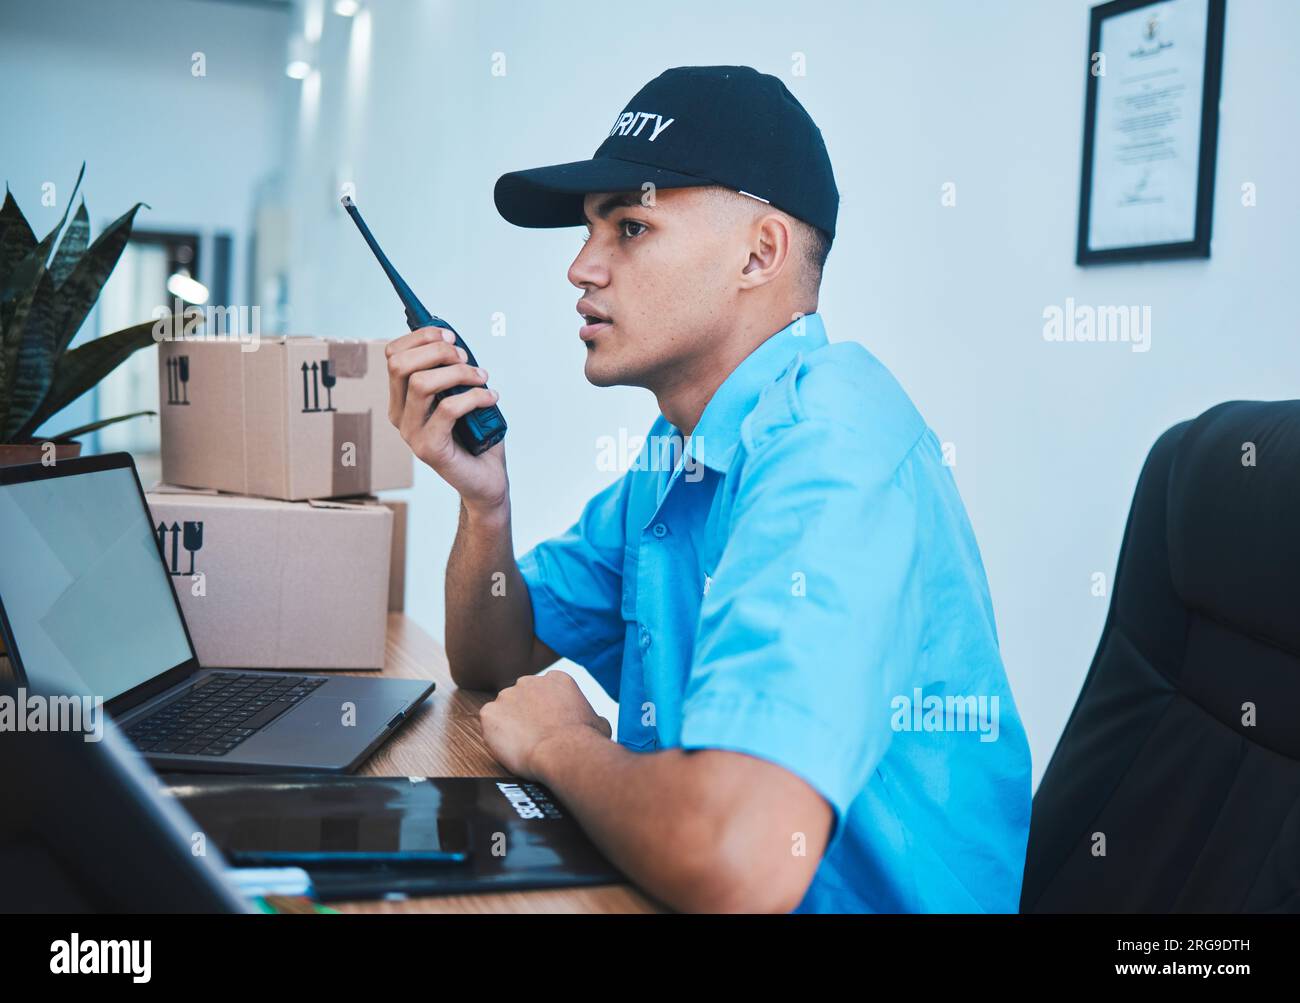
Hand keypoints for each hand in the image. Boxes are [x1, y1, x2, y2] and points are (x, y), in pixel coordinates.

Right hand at [386, 326, 506, 515]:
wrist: (485, 480)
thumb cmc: (475, 435)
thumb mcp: (462, 394)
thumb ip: (453, 370)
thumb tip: (454, 339)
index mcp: (402, 398)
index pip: (393, 355)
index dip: (420, 337)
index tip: (450, 336)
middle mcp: (400, 415)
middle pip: (401, 364)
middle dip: (438, 350)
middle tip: (466, 358)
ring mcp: (411, 433)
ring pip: (422, 383)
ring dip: (459, 372)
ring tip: (482, 378)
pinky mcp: (429, 448)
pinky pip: (448, 409)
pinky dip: (474, 396)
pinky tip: (491, 397)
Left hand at [479, 671, 612, 777]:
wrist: (564, 752)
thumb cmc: (584, 739)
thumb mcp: (600, 723)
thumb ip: (592, 716)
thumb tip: (597, 722)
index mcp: (556, 679)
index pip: (545, 690)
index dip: (546, 710)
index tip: (550, 725)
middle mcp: (529, 681)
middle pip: (522, 696)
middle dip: (525, 714)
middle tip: (534, 736)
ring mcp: (507, 695)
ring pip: (504, 710)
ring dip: (509, 724)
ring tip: (522, 745)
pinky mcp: (490, 713)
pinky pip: (488, 723)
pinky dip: (495, 735)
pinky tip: (509, 747)